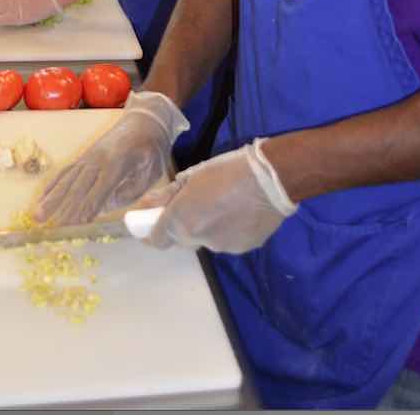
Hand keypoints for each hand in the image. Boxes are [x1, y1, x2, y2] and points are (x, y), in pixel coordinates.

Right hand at [34, 91, 189, 224]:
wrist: (144, 120)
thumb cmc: (150, 149)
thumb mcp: (150, 171)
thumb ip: (131, 191)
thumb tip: (108, 205)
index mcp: (118, 163)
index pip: (100, 189)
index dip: (88, 206)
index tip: (76, 224)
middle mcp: (98, 159)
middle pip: (78, 186)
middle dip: (64, 208)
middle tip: (52, 228)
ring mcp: (88, 157)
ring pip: (67, 180)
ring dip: (51, 199)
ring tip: (37, 216)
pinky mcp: (84, 157)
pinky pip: (65, 172)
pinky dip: (53, 186)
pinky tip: (42, 199)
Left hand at [138, 138, 297, 253]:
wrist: (272, 180)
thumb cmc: (228, 170)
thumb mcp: (193, 176)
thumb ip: (168, 195)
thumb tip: (147, 204)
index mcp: (181, 221)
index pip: (156, 239)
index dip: (151, 232)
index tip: (151, 222)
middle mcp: (198, 240)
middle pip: (182, 239)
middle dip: (183, 224)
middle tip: (194, 202)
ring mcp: (222, 248)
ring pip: (206, 239)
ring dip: (208, 226)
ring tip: (224, 203)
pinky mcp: (242, 249)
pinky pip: (227, 241)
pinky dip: (227, 229)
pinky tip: (239, 211)